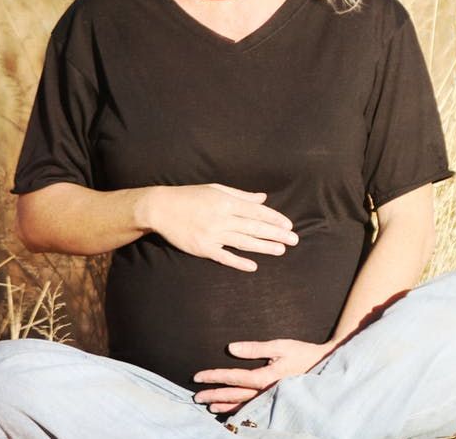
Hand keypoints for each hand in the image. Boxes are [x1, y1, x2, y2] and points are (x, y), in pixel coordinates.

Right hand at [141, 183, 298, 271]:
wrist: (160, 208)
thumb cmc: (190, 196)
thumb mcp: (216, 189)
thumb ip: (241, 195)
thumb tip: (263, 198)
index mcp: (226, 201)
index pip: (257, 211)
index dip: (274, 219)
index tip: (288, 225)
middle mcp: (222, 218)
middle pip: (254, 227)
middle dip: (276, 234)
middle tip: (294, 240)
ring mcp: (212, 234)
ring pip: (243, 242)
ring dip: (264, 247)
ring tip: (281, 250)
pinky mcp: (202, 248)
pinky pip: (224, 257)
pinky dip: (239, 262)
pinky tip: (253, 266)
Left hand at [193, 339, 336, 413]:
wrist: (325, 366)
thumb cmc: (303, 353)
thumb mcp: (280, 346)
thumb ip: (255, 348)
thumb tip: (231, 348)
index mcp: (264, 377)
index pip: (232, 378)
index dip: (213, 377)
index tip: (197, 377)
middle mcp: (265, 392)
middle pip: (233, 395)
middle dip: (213, 395)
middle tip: (196, 396)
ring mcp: (270, 399)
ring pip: (242, 406)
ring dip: (224, 406)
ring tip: (209, 406)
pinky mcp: (275, 401)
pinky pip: (253, 410)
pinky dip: (239, 411)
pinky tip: (231, 412)